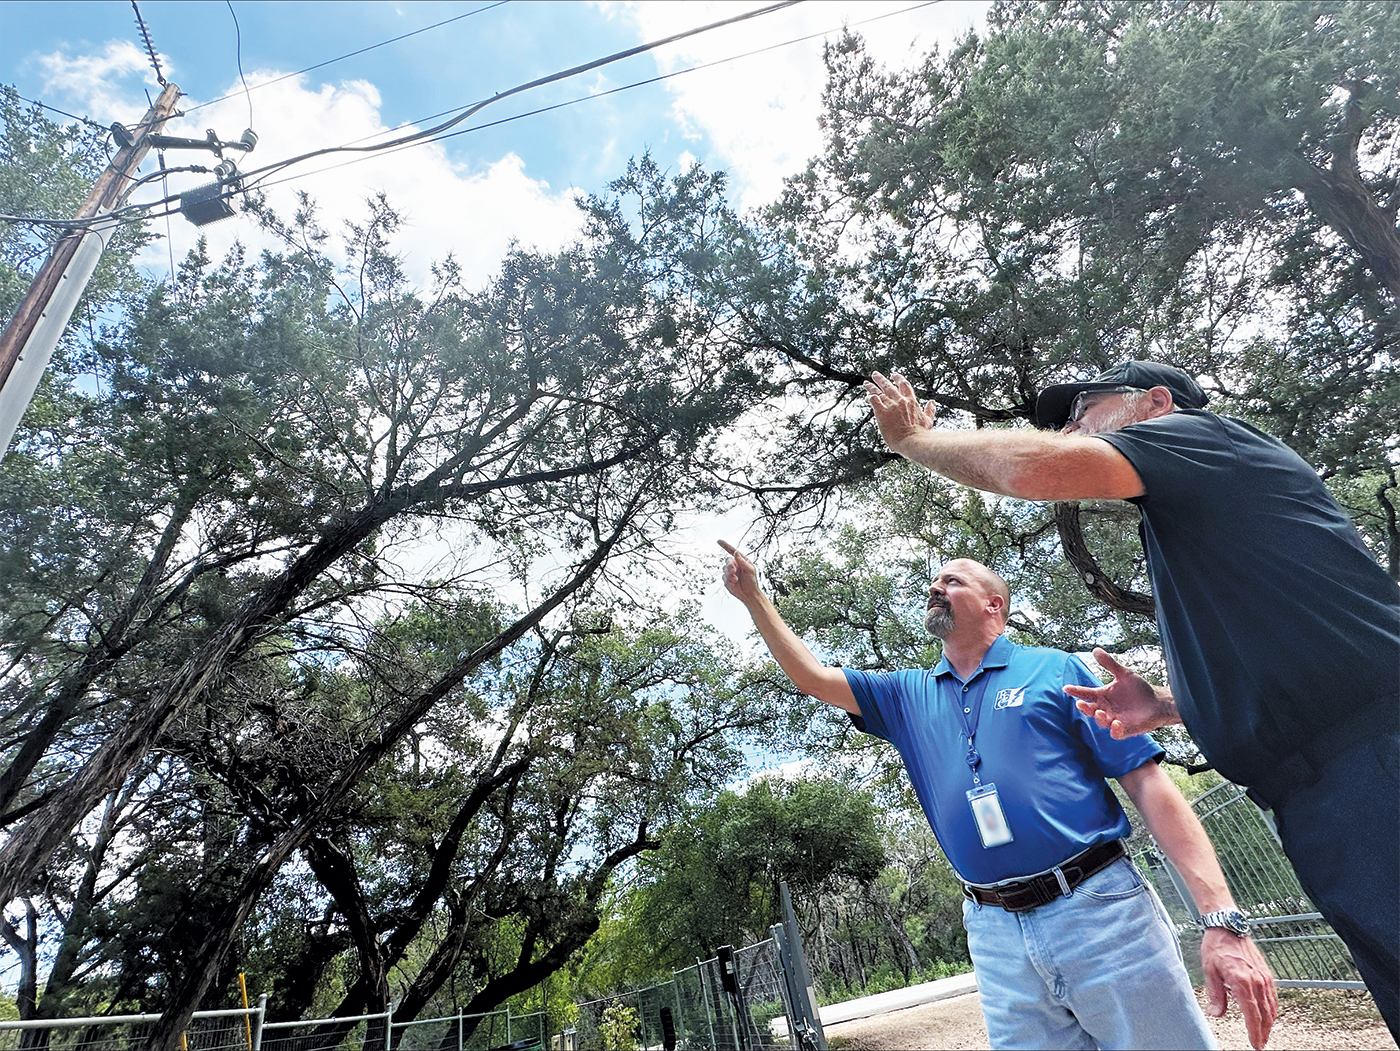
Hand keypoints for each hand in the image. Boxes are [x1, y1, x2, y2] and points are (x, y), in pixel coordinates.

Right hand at [717, 540, 760, 604]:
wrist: (749, 594)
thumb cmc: (752, 581)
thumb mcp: (750, 569)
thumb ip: (742, 561)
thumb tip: (736, 552)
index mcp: (741, 561)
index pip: (732, 551)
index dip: (725, 546)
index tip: (718, 541)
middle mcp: (735, 565)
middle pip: (727, 560)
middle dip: (730, 565)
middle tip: (734, 569)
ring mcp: (730, 572)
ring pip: (724, 569)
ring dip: (730, 573)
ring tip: (736, 578)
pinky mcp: (726, 580)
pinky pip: (724, 577)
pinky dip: (728, 579)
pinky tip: (734, 582)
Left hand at [864, 371, 935, 453]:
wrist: (912, 441)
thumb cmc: (921, 433)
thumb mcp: (928, 420)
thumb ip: (929, 410)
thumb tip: (932, 402)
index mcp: (911, 401)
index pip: (904, 385)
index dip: (898, 379)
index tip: (893, 375)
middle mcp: (900, 401)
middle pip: (889, 386)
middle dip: (881, 379)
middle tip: (875, 374)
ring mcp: (891, 406)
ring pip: (879, 392)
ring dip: (871, 387)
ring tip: (866, 383)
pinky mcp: (881, 412)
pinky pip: (873, 400)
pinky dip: (869, 397)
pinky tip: (867, 397)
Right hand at [1064, 648, 1179, 738]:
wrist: (1158, 702)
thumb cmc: (1139, 689)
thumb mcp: (1124, 674)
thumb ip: (1109, 664)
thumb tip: (1094, 649)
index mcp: (1102, 695)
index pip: (1086, 693)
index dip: (1076, 691)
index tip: (1067, 688)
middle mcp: (1105, 708)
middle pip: (1090, 709)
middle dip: (1084, 708)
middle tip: (1081, 703)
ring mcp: (1114, 720)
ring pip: (1101, 722)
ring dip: (1099, 718)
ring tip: (1099, 713)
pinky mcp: (1125, 730)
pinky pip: (1116, 733)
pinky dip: (1115, 730)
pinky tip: (1116, 723)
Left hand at [1201, 928, 1277, 1048]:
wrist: (1228, 926)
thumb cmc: (1217, 946)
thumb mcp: (1209, 971)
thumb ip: (1215, 995)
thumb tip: (1216, 1014)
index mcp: (1242, 981)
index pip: (1252, 1014)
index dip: (1254, 1031)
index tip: (1255, 1044)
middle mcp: (1257, 980)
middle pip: (1265, 1014)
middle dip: (1263, 1031)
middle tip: (1260, 1043)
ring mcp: (1264, 977)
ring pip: (1271, 1006)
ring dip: (1269, 1022)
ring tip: (1264, 1034)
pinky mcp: (1267, 973)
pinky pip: (1273, 996)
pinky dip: (1272, 1009)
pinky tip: (1268, 1015)